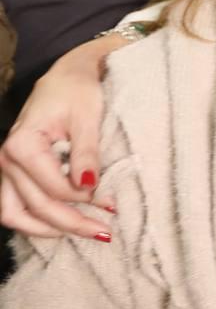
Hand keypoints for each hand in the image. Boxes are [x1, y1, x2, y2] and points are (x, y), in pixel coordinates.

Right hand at [0, 34, 124, 240]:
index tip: (111, 205)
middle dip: (72, 223)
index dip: (82, 200)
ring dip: (48, 229)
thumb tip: (88, 186)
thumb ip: (86, 153)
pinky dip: (35, 220)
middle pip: (36, 206)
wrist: (67, 75)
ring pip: (15, 214)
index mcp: (22, 144)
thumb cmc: (78, 90)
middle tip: (104, 233)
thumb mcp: (88, 117)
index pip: (53, 188)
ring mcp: (4, 168)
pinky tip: (63, 225)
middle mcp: (5, 159)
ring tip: (84, 233)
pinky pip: (13, 206)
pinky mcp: (11, 172)